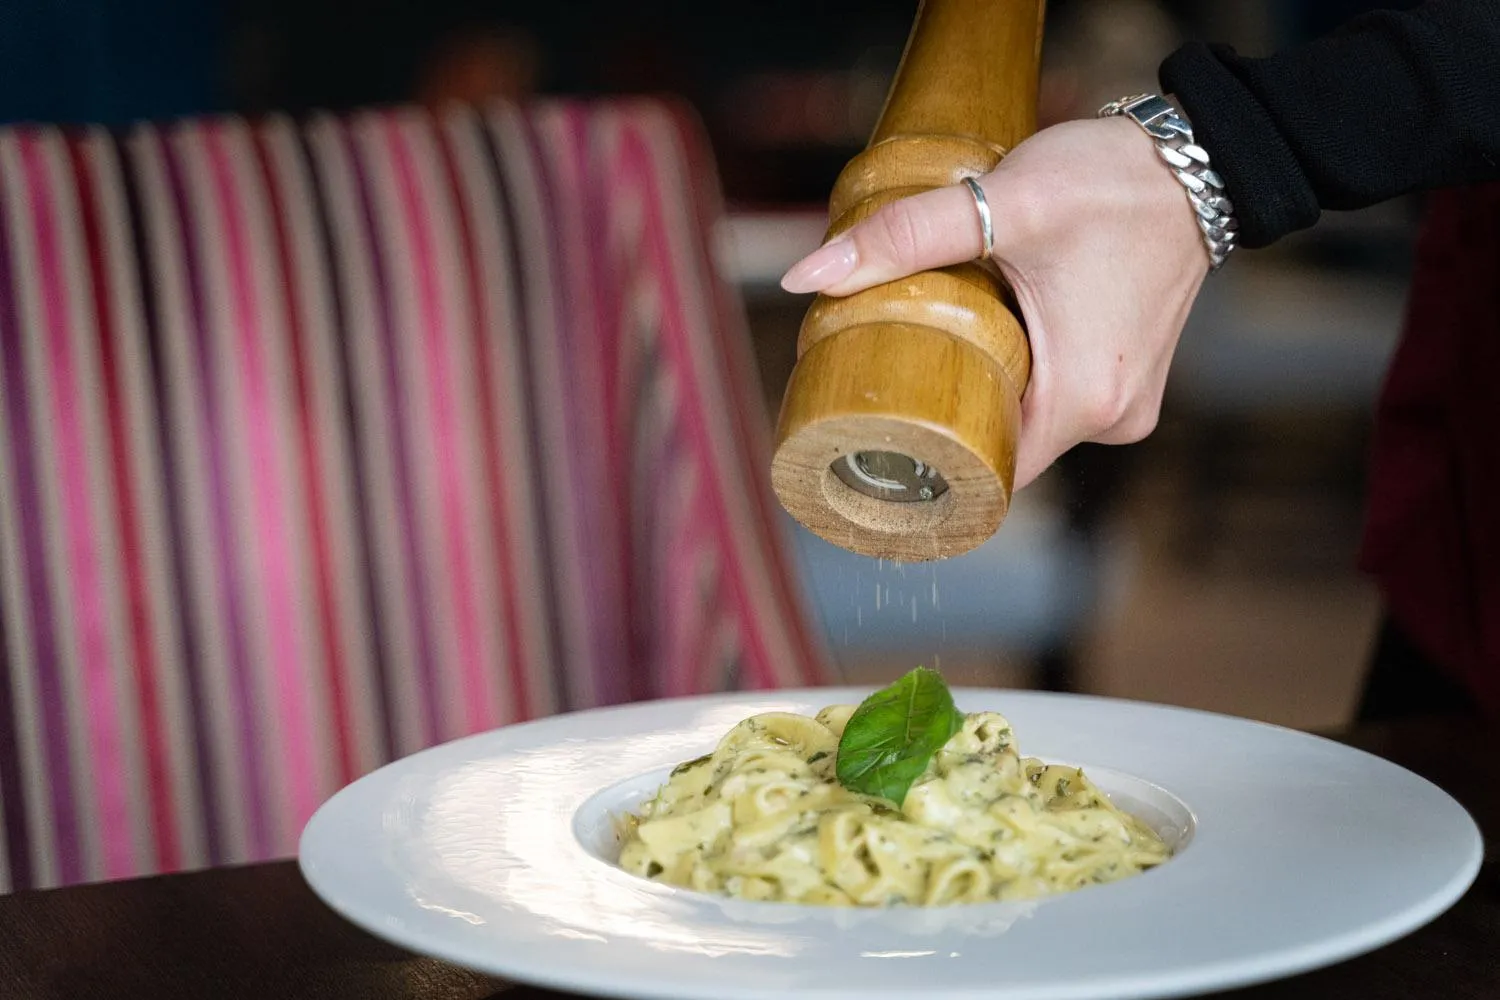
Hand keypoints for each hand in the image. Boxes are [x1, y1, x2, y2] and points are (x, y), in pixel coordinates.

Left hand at [780, 116, 1208, 490]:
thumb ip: (904, 237)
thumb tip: (806, 275)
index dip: (927, 470)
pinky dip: (1018, 380)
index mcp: (1084, 399)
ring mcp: (1127, 403)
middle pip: (1001, 450)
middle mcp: (1112, 417)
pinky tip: (984, 344)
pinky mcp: (1129, 381)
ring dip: (981, 395)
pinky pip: (1056, 400)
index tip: (873, 445)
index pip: (988, 477)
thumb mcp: (1001, 204)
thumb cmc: (1114, 182)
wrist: (1201, 158)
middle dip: (942, 420)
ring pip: (1026, 424)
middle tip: (882, 382)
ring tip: (930, 353)